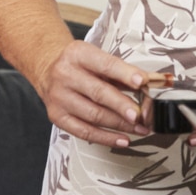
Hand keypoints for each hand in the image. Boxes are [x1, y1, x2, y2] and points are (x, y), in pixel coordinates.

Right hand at [36, 41, 151, 146]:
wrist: (46, 67)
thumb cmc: (78, 63)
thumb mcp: (97, 58)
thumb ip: (122, 71)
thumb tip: (149, 83)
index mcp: (78, 54)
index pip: (105, 65)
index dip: (125, 75)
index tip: (143, 82)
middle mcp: (65, 75)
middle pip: (98, 93)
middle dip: (123, 106)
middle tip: (141, 115)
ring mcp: (59, 98)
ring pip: (94, 115)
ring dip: (120, 125)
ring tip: (140, 128)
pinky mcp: (57, 117)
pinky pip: (84, 132)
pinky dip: (106, 138)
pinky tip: (123, 139)